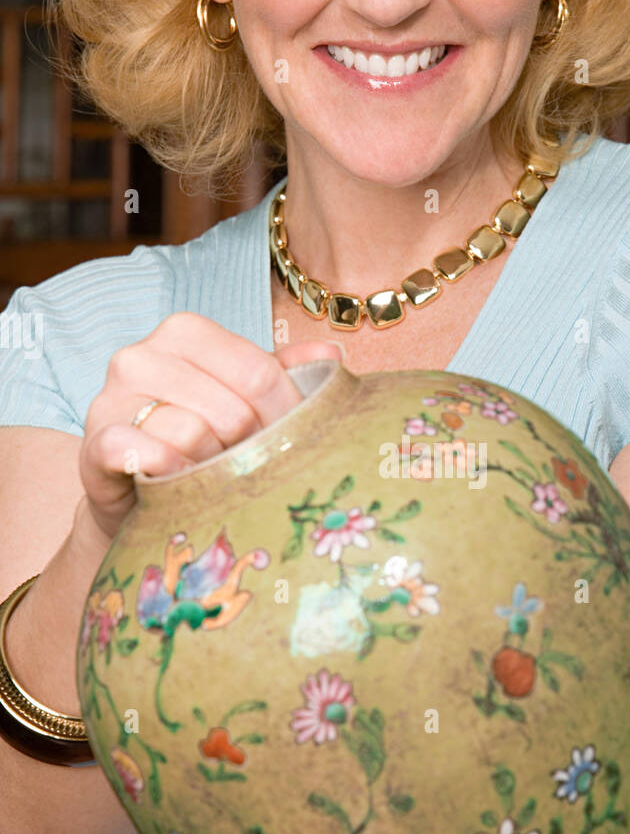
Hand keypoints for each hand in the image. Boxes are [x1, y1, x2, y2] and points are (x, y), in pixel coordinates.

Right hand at [77, 312, 341, 545]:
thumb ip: (284, 376)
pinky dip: (167, 471)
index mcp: (185, 332)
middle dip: (252, 449)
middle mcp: (142, 355)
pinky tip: (177, 483)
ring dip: (212, 468)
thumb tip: (331, 355)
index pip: (259, 371)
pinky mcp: (94, 442)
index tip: (290, 442)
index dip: (285, 416)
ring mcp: (111, 397)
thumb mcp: (245, 404)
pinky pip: (141, 452)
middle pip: (232, 409)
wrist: (141, 500)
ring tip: (211, 478)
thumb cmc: (201, 446)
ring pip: (192, 433)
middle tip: (250, 469)